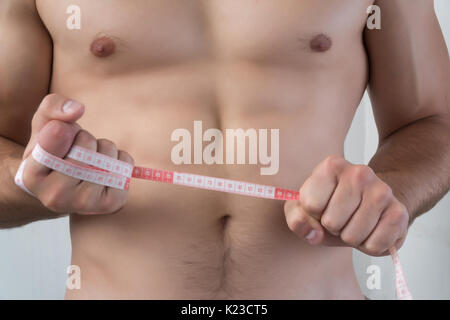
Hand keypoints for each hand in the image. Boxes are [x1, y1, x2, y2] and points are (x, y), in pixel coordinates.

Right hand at [20, 94, 133, 214]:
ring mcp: (84, 203)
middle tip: (74, 151)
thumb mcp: (43, 124)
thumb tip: (77, 109)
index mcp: (31, 177)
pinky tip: (105, 167)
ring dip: (102, 147)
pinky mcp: (111, 203)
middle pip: (86, 143)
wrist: (66, 188)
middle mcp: (56, 196)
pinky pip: (125, 164)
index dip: (63, 127)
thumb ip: (53, 108)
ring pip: (107, 152)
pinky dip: (119, 158)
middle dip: (83, 137)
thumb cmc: (53, 151)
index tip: (60, 133)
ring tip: (89, 160)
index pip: (57, 135)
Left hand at [284, 155, 409, 255]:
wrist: (370, 204)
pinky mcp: (399, 212)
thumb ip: (297, 219)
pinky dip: (369, 246)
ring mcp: (382, 191)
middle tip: (341, 217)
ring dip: (351, 237)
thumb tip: (313, 233)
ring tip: (355, 223)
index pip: (310, 204)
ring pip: (352, 236)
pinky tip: (370, 230)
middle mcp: (359, 173)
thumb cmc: (333, 206)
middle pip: (331, 222)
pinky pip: (374, 245)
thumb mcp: (306, 210)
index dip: (312, 214)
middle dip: (332, 227)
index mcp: (331, 165)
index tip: (320, 206)